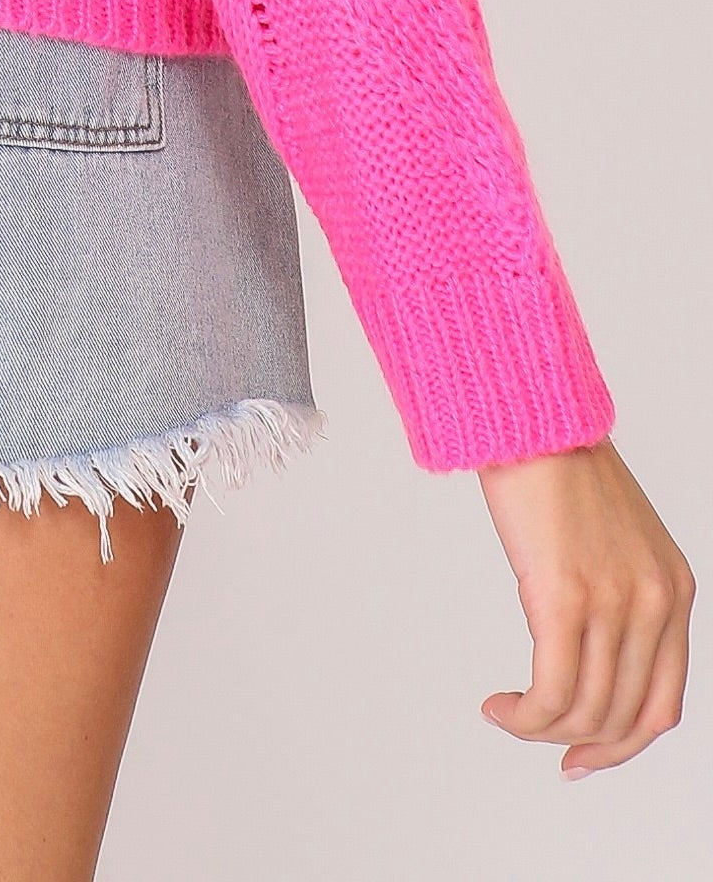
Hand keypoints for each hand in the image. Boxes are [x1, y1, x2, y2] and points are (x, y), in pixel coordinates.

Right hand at [478, 437, 693, 775]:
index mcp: (675, 590)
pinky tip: (501, 705)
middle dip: (574, 743)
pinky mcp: (565, 597)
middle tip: (532, 733)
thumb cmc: (560, 472)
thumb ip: (623, 602)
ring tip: (507, 714)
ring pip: (585, 712)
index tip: (581, 757)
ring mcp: (614, 601)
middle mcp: (655, 602)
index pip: (663, 706)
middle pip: (622, 718)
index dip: (620, 747)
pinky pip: (552, 692)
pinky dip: (524, 716)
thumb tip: (593, 668)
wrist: (531, 419)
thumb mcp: (619, 544)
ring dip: (540, 730)